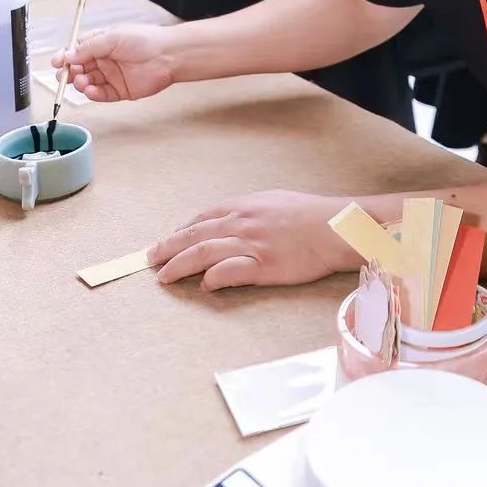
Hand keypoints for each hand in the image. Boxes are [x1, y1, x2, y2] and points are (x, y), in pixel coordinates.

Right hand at [56, 23, 175, 101]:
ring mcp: (111, 76)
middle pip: (78, 69)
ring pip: (87, 83)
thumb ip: (88, 48)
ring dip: (79, 83)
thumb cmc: (144, 40)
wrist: (168, 55)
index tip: (57, 62)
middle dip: (68, 73)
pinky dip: (92, 94)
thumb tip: (67, 56)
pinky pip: (101, 95)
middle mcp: (104, 60)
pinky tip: (89, 90)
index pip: (76, 51)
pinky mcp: (119, 91)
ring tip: (80, 81)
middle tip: (64, 76)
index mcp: (101, 44)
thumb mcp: (111, 38)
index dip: (65, 57)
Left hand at [148, 189, 353, 289]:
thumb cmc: (310, 214)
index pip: (202, 217)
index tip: (167, 240)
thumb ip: (249, 211)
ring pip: (203, 254)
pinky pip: (230, 272)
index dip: (180, 231)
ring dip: (178, 265)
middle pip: (194, 235)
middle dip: (168, 248)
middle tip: (150, 259)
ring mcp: (251, 244)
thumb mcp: (274, 200)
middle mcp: (242, 222)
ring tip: (164, 276)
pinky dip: (212, 278)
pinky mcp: (263, 266)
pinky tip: (203, 286)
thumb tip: (230, 221)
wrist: (335, 227)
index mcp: (244, 206)